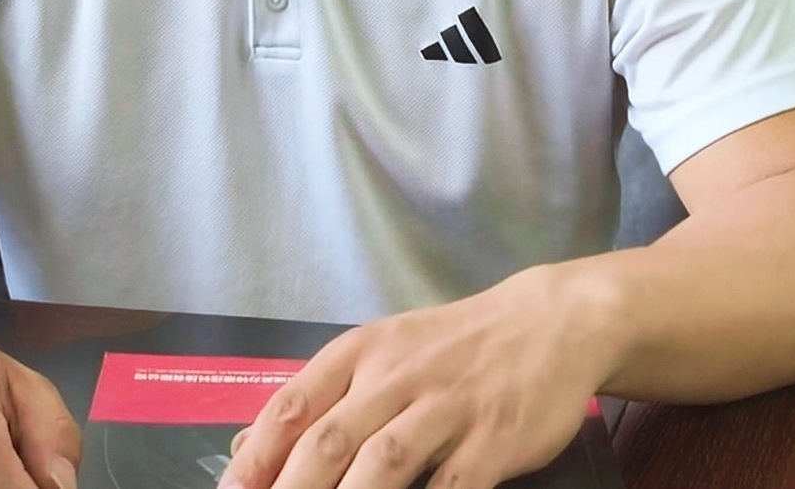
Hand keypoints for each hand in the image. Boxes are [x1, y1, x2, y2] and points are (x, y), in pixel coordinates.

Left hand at [220, 266, 612, 488]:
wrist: (550, 321)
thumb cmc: (453, 347)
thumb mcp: (382, 353)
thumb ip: (320, 400)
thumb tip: (244, 448)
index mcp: (361, 353)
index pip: (292, 405)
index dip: (255, 456)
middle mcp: (397, 376)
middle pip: (329, 441)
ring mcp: (447, 408)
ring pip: (382, 463)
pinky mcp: (492, 439)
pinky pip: (452, 487)